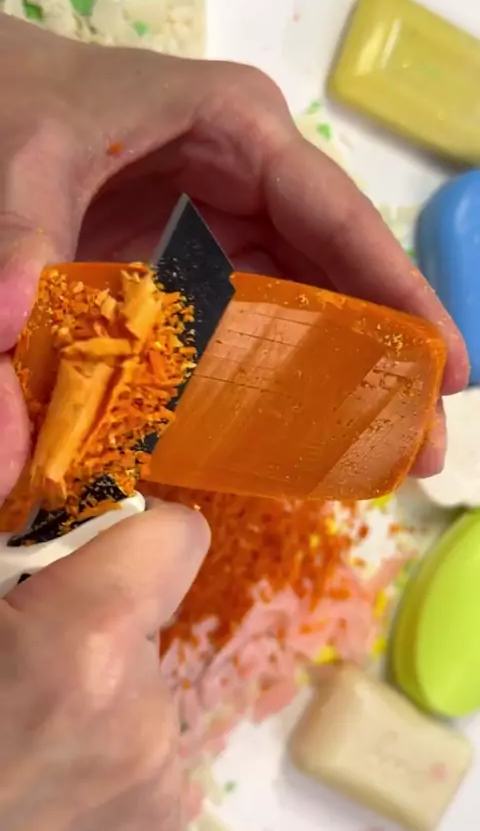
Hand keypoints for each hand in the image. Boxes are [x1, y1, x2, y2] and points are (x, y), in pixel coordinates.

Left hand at [0, 15, 468, 503]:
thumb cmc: (19, 97)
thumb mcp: (26, 158)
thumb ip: (20, 244)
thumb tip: (4, 353)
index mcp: (239, 131)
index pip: (339, 218)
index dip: (401, 293)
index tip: (448, 368)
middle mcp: (249, 181)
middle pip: (338, 273)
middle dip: (382, 357)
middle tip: (421, 445)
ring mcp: (223, 226)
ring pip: (302, 304)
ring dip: (337, 376)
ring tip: (377, 450)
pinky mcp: (194, 264)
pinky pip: (248, 322)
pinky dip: (271, 374)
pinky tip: (290, 429)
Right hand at [0, 500, 209, 830]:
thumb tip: (8, 403)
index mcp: (83, 645)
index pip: (175, 535)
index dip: (129, 534)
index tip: (81, 555)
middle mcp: (142, 719)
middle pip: (147, 619)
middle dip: (91, 625)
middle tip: (17, 662)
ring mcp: (156, 784)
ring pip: (142, 688)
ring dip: (92, 695)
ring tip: (20, 730)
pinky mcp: (160, 826)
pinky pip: (146, 753)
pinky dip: (102, 753)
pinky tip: (41, 775)